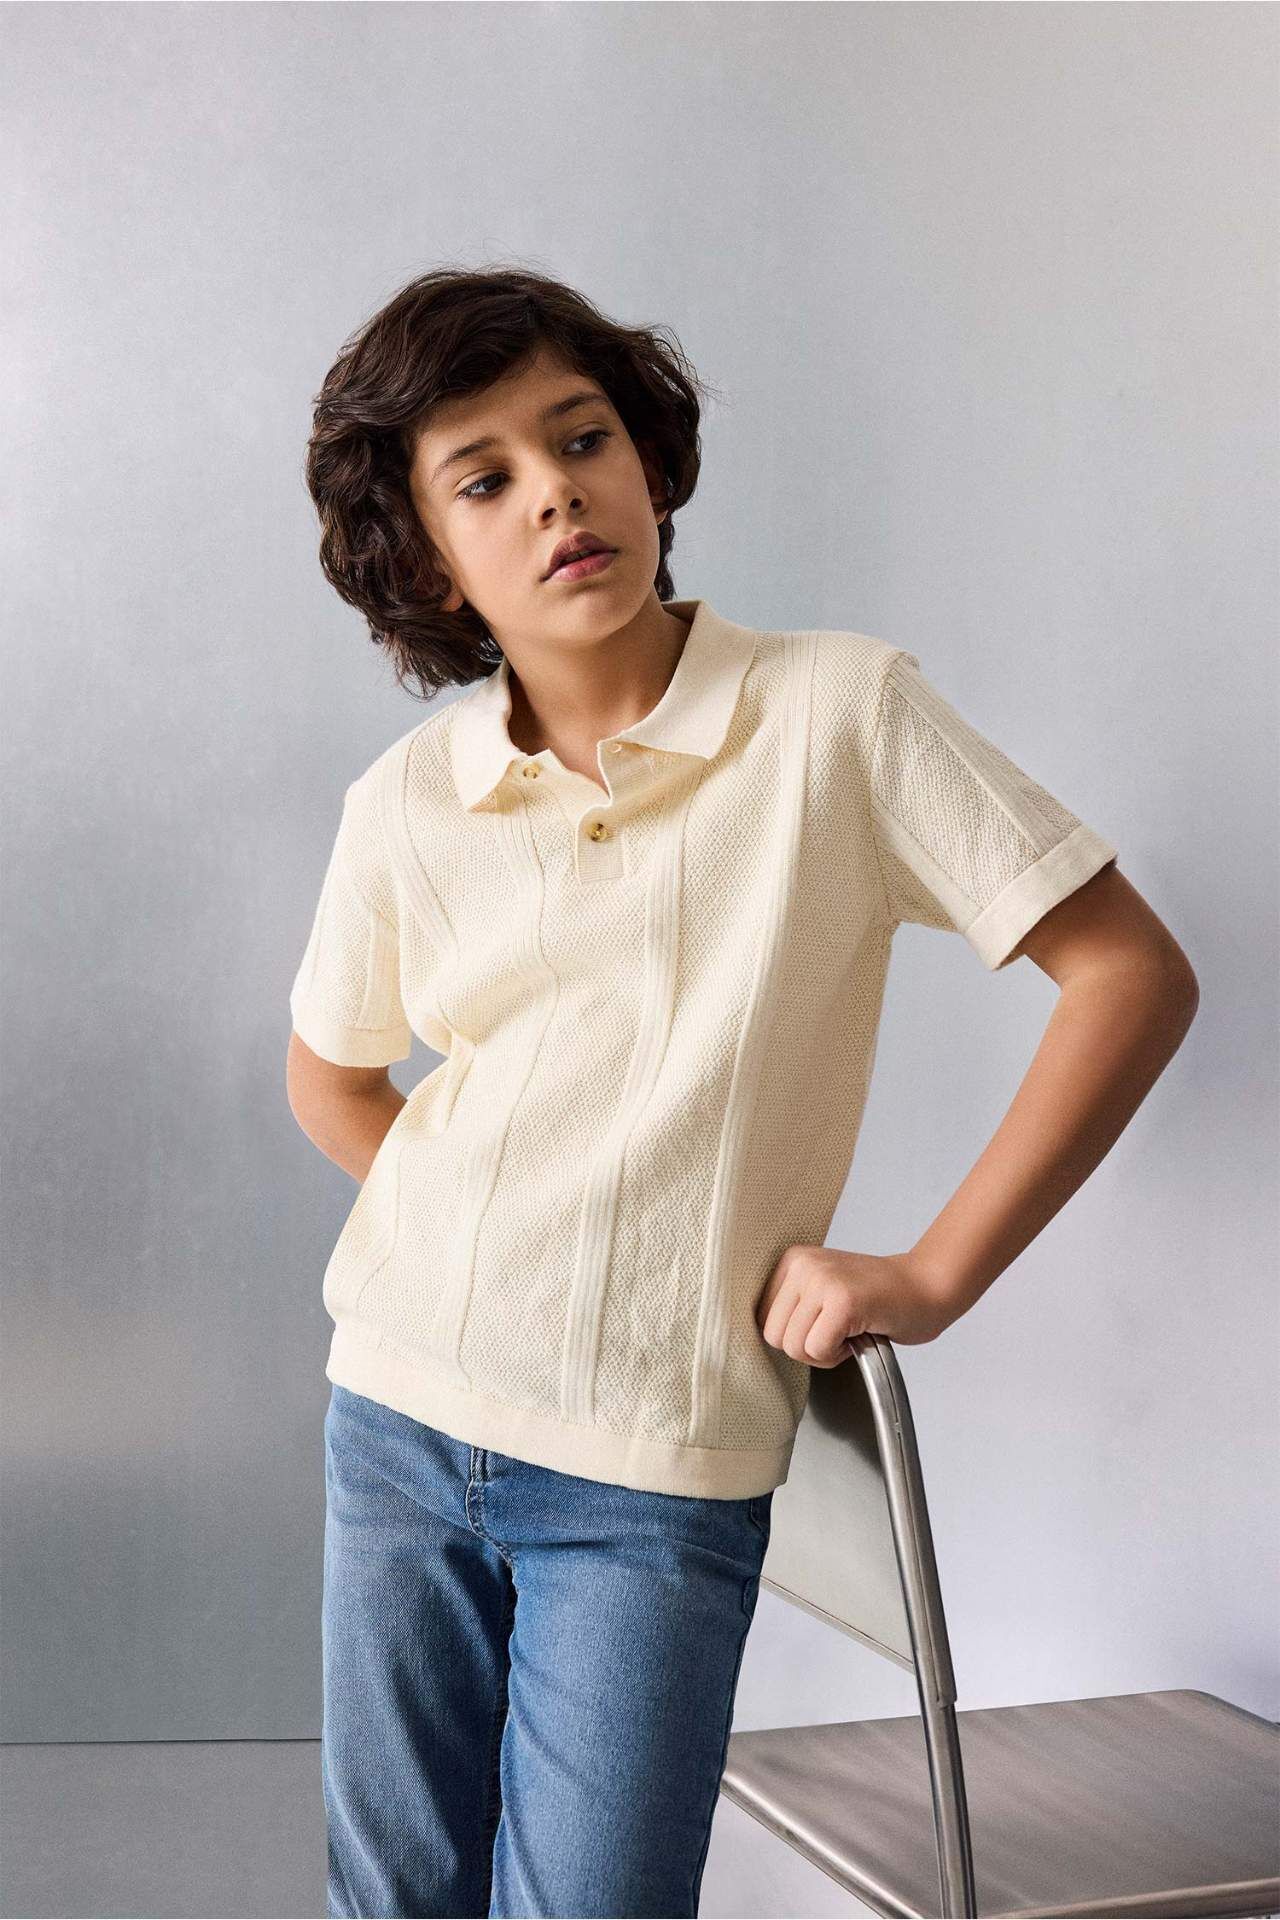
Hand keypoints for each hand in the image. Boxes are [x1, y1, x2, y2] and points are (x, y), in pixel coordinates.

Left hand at [754, 1245, 954, 1364]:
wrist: (925, 1288)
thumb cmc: (876, 1299)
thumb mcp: (822, 1290)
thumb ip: (790, 1306)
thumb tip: (750, 1338)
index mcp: (791, 1260)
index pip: (761, 1319)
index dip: (794, 1335)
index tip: (822, 1324)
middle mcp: (801, 1264)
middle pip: (773, 1336)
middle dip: (806, 1348)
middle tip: (838, 1332)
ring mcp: (821, 1280)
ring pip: (794, 1347)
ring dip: (824, 1353)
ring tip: (848, 1331)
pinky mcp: (842, 1300)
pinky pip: (818, 1350)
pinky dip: (838, 1356)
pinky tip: (857, 1336)